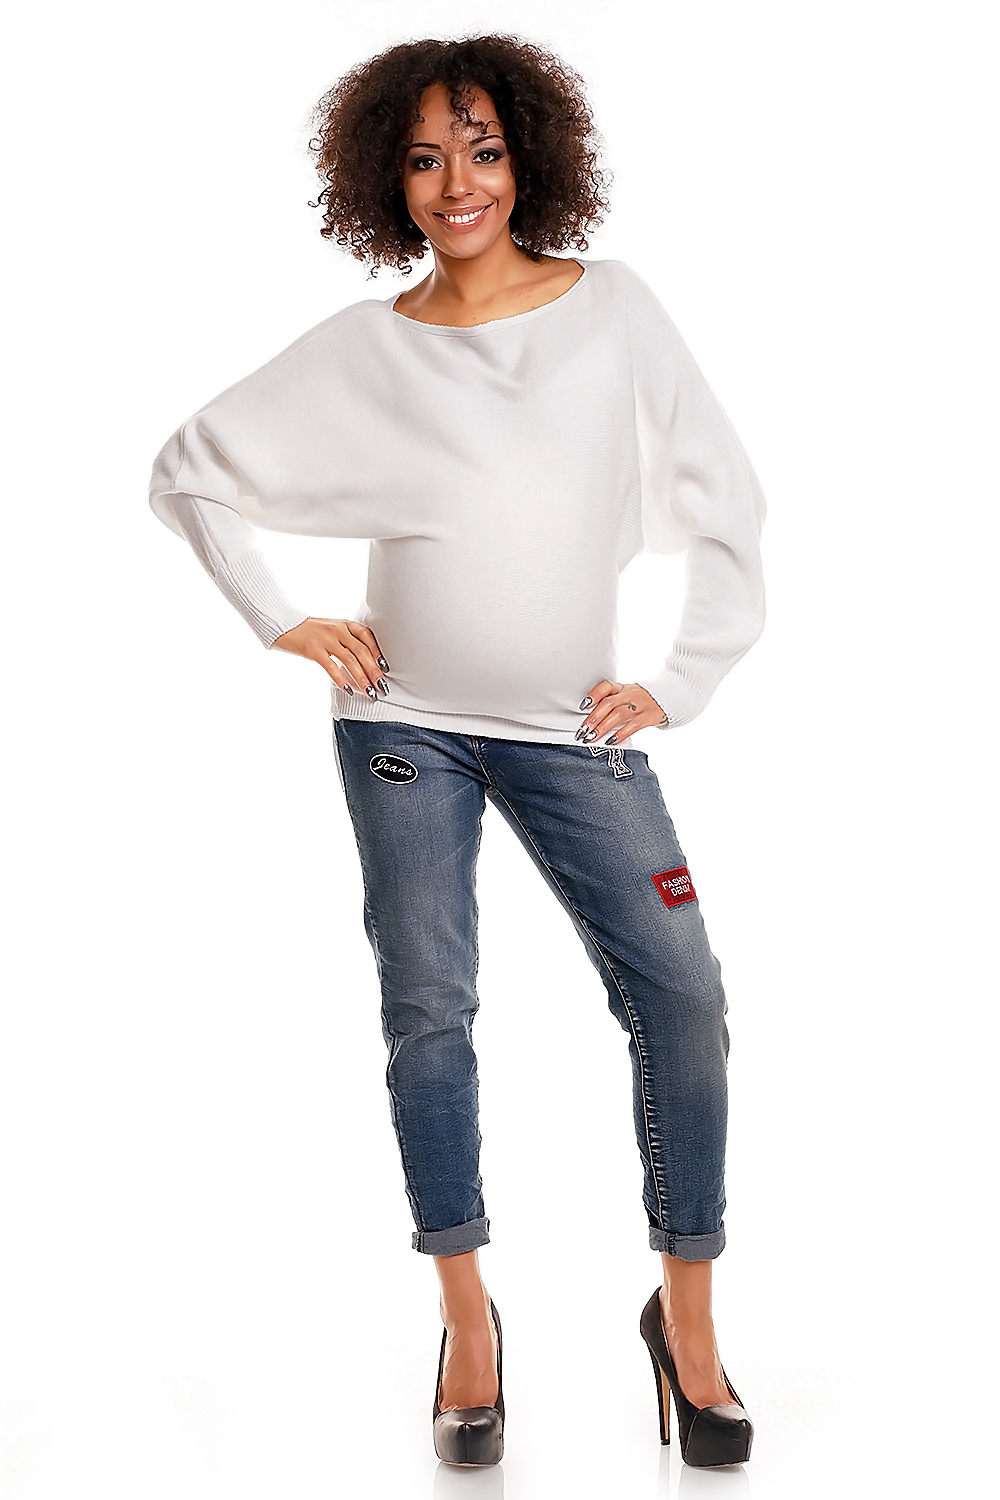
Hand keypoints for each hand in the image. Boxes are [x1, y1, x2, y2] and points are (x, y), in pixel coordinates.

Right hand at [271, 617, 390, 698]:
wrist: (282, 624)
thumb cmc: (308, 630)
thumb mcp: (331, 629)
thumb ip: (346, 640)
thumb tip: (363, 662)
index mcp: (344, 624)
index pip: (367, 637)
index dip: (378, 653)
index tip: (386, 668)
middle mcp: (337, 630)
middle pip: (362, 652)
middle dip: (374, 671)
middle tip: (382, 687)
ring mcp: (325, 639)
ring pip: (350, 661)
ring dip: (362, 678)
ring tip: (369, 692)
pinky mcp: (313, 649)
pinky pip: (331, 667)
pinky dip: (342, 679)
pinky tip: (349, 690)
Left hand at [575, 680, 667, 744]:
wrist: (670, 698)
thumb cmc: (643, 700)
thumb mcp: (628, 695)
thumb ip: (612, 703)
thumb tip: (591, 719)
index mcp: (622, 688)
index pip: (606, 687)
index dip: (593, 695)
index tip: (583, 706)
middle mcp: (630, 695)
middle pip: (608, 704)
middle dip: (593, 718)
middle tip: (582, 730)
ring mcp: (639, 705)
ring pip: (618, 715)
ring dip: (602, 727)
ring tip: (591, 738)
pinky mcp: (648, 716)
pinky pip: (632, 726)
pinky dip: (620, 734)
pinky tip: (611, 741)